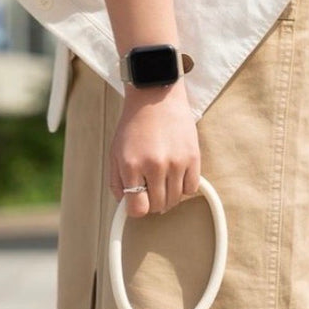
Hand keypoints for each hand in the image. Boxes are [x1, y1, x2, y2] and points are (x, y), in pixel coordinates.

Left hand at [110, 83, 200, 217]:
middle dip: (152, 203)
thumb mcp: (115, 154)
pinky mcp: (193, 157)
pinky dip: (183, 188)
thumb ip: (117, 183)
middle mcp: (155, 166)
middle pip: (157, 206)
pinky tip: (175, 178)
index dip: (136, 210)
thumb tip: (125, 205)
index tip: (137, 204)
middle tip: (149, 191)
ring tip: (161, 183)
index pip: (137, 208)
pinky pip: (191, 188)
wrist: (156, 98)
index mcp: (132, 166)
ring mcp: (176, 162)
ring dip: (167, 197)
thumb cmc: (133, 126)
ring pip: (175, 200)